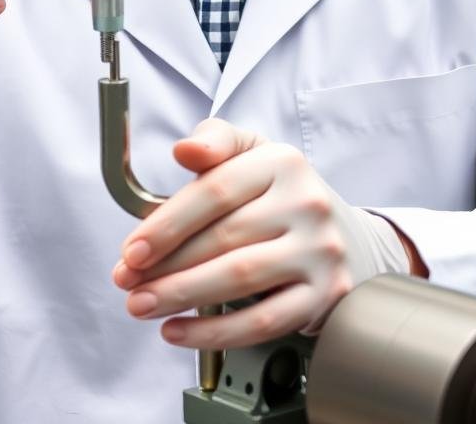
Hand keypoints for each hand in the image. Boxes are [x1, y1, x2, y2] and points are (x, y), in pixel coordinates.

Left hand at [112, 118, 410, 349]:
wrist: (348, 238)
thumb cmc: (283, 196)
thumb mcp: (252, 154)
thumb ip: (214, 142)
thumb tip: (183, 149)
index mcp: (282, 161)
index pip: (215, 190)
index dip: (167, 223)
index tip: (132, 249)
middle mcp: (306, 203)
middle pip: (223, 237)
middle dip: (165, 265)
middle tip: (127, 283)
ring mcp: (319, 250)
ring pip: (239, 278)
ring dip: (181, 296)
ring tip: (142, 305)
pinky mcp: (325, 294)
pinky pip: (262, 320)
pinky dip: (214, 332)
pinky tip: (178, 329)